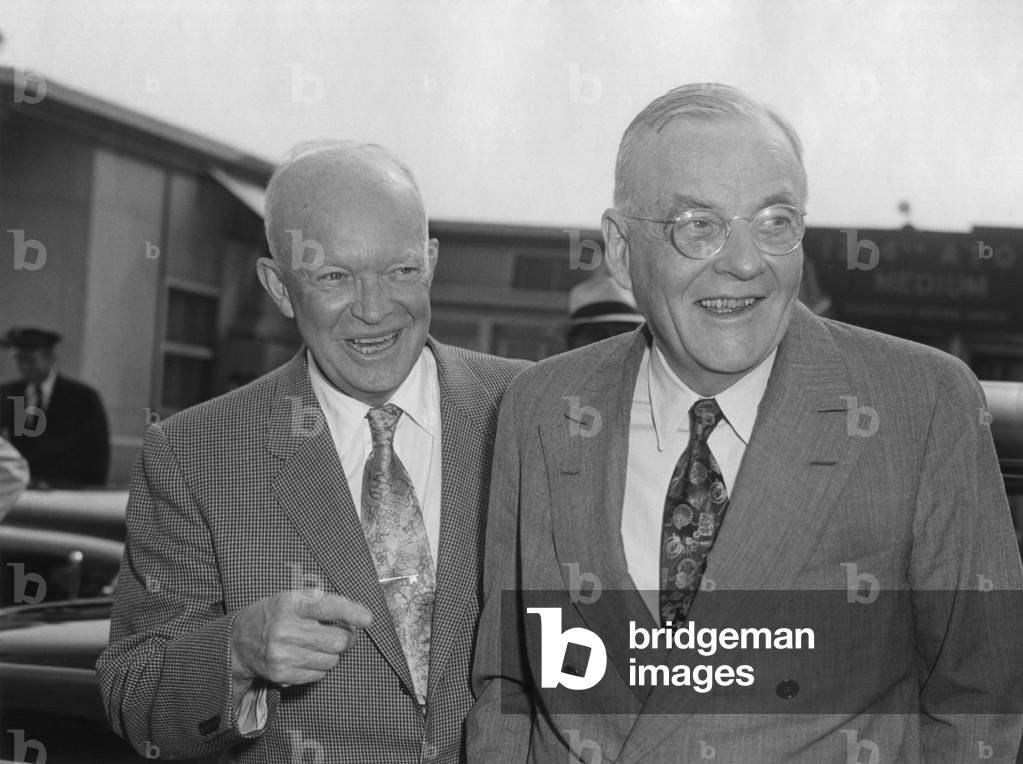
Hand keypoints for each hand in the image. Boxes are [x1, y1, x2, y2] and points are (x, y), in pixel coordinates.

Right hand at [230, 590, 372, 696]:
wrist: (238, 641)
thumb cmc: (274, 615)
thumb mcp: (291, 598)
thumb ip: (321, 603)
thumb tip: (357, 617)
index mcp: (289, 604)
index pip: (327, 606)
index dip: (351, 612)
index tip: (367, 618)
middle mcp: (284, 629)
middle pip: (337, 640)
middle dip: (348, 638)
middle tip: (344, 633)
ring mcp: (282, 654)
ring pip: (331, 660)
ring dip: (334, 654)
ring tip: (319, 645)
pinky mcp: (281, 674)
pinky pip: (319, 674)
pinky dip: (320, 667)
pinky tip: (307, 657)